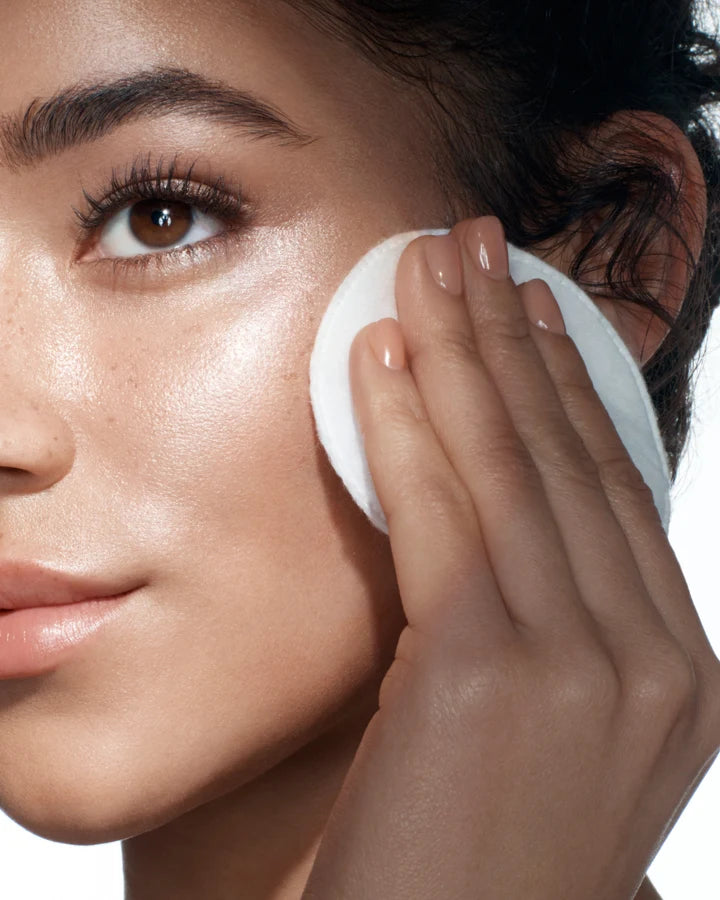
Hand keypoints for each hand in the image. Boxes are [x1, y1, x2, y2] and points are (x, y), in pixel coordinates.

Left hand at [301, 216, 719, 898]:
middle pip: (574, 460)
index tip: (528, 316)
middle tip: (479, 250)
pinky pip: (447, 510)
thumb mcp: (540, 730)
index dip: (569, 391)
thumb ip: (544, 625)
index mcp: (679, 679)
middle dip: (519, 341)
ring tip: (430, 266)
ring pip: (516, 465)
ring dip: (466, 351)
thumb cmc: (473, 865)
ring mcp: (592, 666)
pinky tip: (382, 351)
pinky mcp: (495, 669)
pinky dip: (412, 420)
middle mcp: (658, 664)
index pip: (615, 494)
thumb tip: (501, 519)